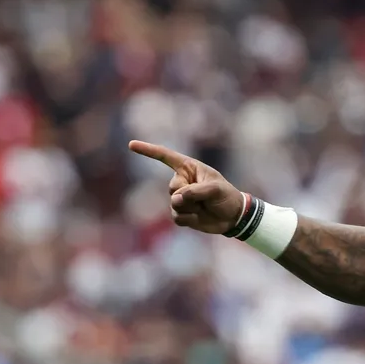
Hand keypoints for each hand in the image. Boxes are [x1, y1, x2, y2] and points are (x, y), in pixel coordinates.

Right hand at [129, 140, 244, 233]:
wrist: (233, 217)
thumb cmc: (226, 196)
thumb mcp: (215, 189)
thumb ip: (195, 191)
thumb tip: (175, 200)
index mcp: (189, 168)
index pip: (165, 156)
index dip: (148, 150)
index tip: (131, 144)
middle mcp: (182, 181)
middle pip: (172, 188)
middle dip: (188, 195)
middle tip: (204, 198)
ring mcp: (180, 198)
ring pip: (174, 204)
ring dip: (191, 208)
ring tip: (204, 207)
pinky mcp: (181, 213)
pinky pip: (176, 217)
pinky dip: (188, 219)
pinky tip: (198, 217)